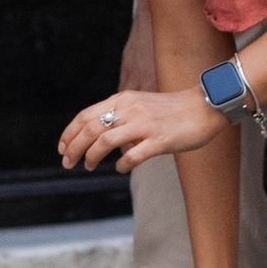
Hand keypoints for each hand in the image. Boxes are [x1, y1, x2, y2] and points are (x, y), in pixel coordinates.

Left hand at [57, 83, 217, 174]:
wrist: (205, 107)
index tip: (61, 148)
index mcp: (123, 99)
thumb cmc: (172, 110)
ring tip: (89, 166)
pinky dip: (121, 164)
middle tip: (67, 163)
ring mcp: (145, 124)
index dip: (69, 133)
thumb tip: (101, 139)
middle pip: (91, 128)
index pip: (86, 115)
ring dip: (91, 157)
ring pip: (105, 141)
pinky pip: (132, 155)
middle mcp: (131, 109)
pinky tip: (119, 168)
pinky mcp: (160, 140)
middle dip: (73, 148)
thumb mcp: (140, 105)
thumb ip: (121, 117)